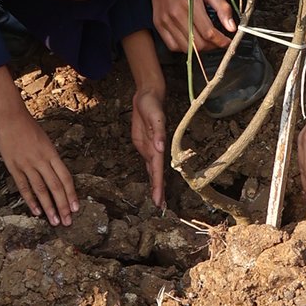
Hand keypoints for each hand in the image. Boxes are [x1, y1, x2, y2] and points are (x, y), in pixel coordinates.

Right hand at [0, 106, 78, 225]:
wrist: (11, 118)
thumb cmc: (30, 128)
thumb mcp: (46, 142)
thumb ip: (52, 159)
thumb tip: (59, 178)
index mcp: (52, 153)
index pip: (65, 178)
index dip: (71, 194)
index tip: (76, 208)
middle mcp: (41, 160)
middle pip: (55, 186)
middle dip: (63, 206)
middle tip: (67, 222)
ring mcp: (27, 164)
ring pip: (41, 190)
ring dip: (49, 207)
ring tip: (55, 221)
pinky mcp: (14, 167)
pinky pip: (24, 187)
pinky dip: (31, 200)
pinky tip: (37, 211)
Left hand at [130, 83, 166, 208]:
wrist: (148, 96)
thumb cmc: (152, 105)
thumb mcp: (154, 116)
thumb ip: (158, 131)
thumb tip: (161, 148)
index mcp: (158, 146)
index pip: (158, 171)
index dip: (158, 186)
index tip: (158, 201)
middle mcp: (155, 151)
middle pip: (157, 175)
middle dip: (159, 192)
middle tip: (160, 209)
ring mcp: (150, 150)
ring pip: (154, 173)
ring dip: (156, 187)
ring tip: (158, 202)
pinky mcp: (144, 146)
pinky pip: (148, 165)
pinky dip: (150, 177)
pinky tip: (152, 185)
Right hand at [150, 0, 234, 57]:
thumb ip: (221, 7)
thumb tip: (231, 27)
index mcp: (189, 4)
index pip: (209, 33)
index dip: (222, 41)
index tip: (227, 41)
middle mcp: (175, 15)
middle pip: (198, 44)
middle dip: (212, 46)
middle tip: (219, 40)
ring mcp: (165, 21)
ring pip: (186, 48)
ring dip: (199, 48)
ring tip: (207, 40)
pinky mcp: (158, 24)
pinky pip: (172, 45)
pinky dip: (184, 47)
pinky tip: (191, 39)